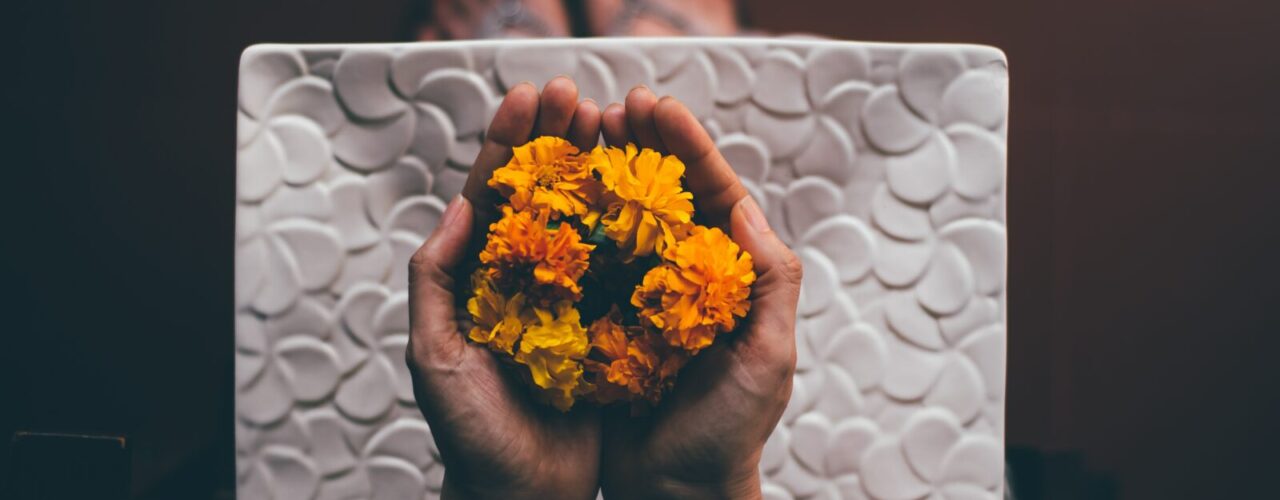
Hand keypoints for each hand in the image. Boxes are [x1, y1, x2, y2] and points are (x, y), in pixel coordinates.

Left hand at [406, 77, 604, 499]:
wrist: (525, 497)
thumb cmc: (471, 434)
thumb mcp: (436, 354)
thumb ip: (437, 281)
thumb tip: (462, 206)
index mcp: (480, 278)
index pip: (493, 195)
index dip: (509, 144)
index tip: (531, 98)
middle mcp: (526, 280)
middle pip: (542, 194)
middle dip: (557, 142)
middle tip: (579, 98)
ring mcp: (570, 300)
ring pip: (586, 221)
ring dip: (599, 170)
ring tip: (617, 126)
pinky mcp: (609, 327)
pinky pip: (624, 268)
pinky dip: (635, 228)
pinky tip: (652, 193)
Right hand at [596, 87, 803, 498]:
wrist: (677, 491)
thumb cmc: (731, 432)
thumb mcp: (767, 358)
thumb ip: (769, 283)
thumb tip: (747, 209)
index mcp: (731, 276)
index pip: (713, 194)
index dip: (686, 146)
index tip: (655, 107)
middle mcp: (687, 277)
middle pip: (666, 194)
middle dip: (642, 145)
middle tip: (612, 105)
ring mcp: (644, 296)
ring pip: (624, 219)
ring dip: (604, 173)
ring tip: (580, 133)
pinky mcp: (606, 319)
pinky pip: (589, 262)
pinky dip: (574, 225)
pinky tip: (552, 195)